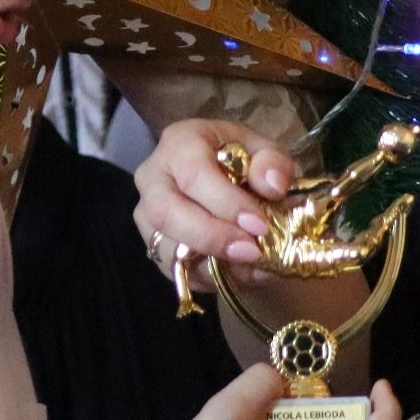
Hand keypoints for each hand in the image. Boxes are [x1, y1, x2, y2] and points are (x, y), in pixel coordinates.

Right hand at [133, 119, 298, 284]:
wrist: (231, 183)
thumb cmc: (244, 162)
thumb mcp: (266, 152)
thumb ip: (273, 162)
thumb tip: (273, 185)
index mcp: (180, 143)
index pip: (194, 174)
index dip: (225, 202)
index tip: (259, 224)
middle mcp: (153, 176)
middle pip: (167, 212)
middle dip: (211, 236)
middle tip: (252, 250)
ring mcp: (147, 214)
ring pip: (165, 245)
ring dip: (210, 260)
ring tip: (250, 264)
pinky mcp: (153, 245)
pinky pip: (173, 269)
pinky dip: (206, 276)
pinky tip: (236, 272)